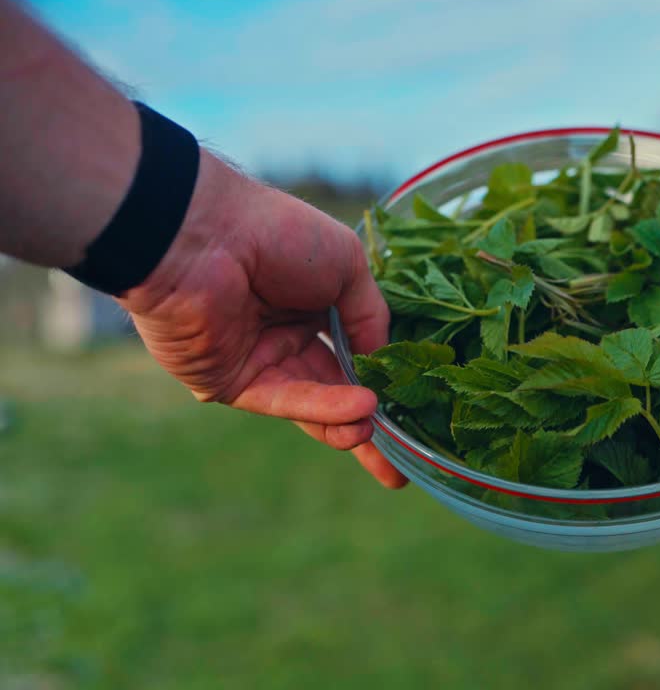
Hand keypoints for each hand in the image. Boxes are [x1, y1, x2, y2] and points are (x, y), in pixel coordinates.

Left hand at [118, 150, 405, 487]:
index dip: (384, 376)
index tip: (417, 404)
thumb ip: (371, 316)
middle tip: (403, 463)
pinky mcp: (229, 384)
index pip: (354, 349)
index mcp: (311, 301)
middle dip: (371, 424)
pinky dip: (323, 409)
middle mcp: (285, 333)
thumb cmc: (277, 236)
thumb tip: (385, 361)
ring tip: (380, 442)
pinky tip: (360, 413)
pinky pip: (284, 400)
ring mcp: (258, 361)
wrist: (202, 236)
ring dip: (349, 423)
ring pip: (313, 403)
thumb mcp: (347, 265)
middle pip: (336, 388)